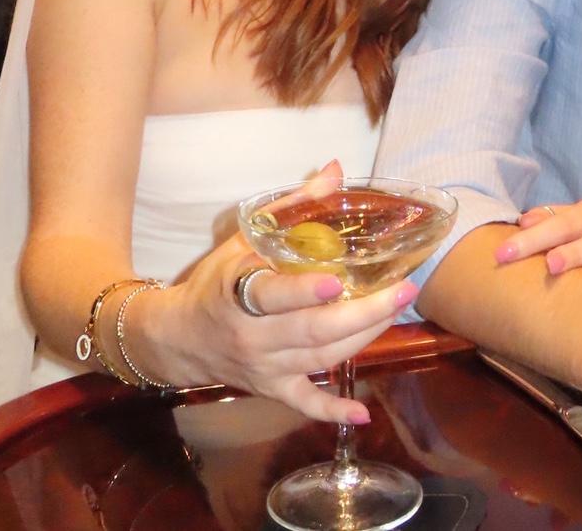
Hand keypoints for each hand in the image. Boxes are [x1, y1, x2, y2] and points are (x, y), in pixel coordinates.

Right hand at [134, 160, 412, 424]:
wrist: (178, 337)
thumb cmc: (216, 281)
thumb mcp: (244, 238)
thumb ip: (292, 206)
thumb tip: (334, 170)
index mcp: (239, 294)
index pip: (273, 296)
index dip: (304, 292)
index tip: (337, 282)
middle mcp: (252, 336)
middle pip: (312, 331)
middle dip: (363, 313)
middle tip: (403, 290)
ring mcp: (263, 366)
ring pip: (319, 358)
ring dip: (363, 339)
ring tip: (398, 311)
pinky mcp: (270, 388)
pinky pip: (303, 403)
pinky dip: (331, 411)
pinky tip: (362, 411)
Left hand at [493, 198, 581, 284]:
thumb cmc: (579, 250)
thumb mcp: (562, 233)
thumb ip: (542, 224)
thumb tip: (523, 222)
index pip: (555, 219)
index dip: (528, 234)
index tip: (502, 252)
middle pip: (571, 227)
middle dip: (540, 240)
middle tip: (513, 253)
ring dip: (576, 253)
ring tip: (553, 264)